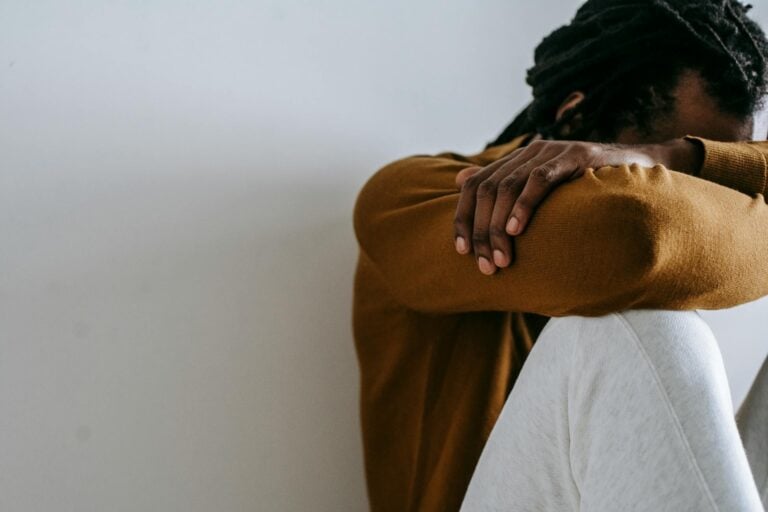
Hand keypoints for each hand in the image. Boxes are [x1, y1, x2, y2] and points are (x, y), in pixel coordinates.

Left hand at [453, 137, 701, 274]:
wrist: (638, 167)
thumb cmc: (586, 188)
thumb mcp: (541, 191)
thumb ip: (503, 187)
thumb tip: (458, 181)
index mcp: (515, 160)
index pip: (474, 186)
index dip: (463, 218)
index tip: (461, 251)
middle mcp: (527, 152)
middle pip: (486, 190)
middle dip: (481, 232)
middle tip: (485, 266)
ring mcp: (550, 151)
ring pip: (507, 187)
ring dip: (499, 227)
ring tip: (501, 258)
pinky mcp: (574, 155)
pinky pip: (539, 179)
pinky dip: (524, 205)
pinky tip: (517, 231)